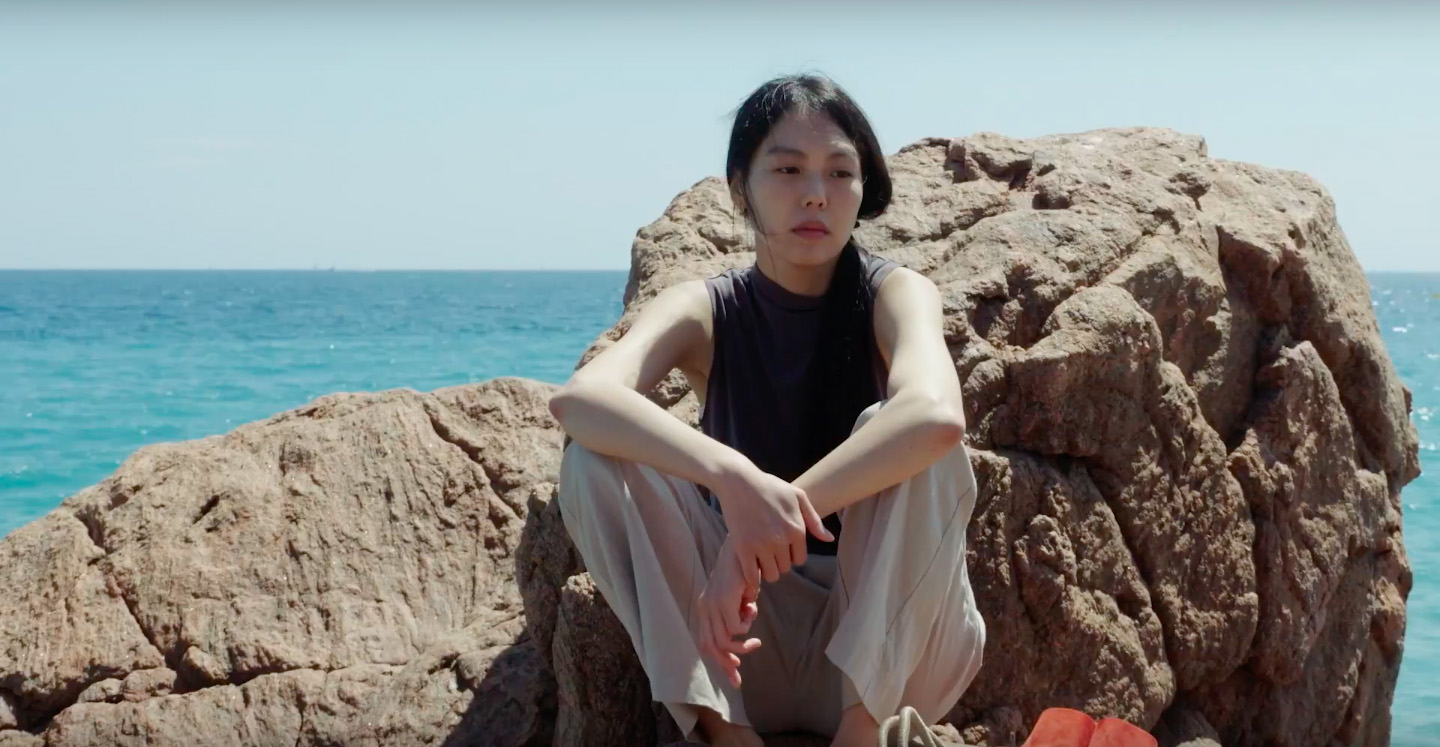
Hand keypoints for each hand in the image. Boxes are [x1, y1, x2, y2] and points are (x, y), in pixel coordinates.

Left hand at [696, 538, 761, 687]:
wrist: (742, 545)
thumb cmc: (744, 569)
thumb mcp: (739, 596)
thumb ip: (739, 612)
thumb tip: (744, 628)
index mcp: (706, 608)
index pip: (706, 642)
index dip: (719, 660)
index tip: (736, 671)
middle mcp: (705, 608)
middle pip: (712, 648)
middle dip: (726, 666)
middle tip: (740, 676)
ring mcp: (713, 604)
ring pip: (725, 642)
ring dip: (743, 646)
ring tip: (756, 642)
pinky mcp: (724, 600)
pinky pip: (736, 628)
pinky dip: (747, 626)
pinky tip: (753, 611)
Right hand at [709, 459, 832, 585]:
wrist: (739, 482)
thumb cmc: (770, 487)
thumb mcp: (797, 497)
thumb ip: (814, 520)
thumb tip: (829, 539)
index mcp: (797, 529)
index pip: (800, 559)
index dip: (791, 554)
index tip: (782, 547)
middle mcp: (781, 540)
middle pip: (785, 568)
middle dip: (779, 561)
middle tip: (769, 551)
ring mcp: (762, 545)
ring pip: (771, 574)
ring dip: (767, 569)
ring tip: (760, 557)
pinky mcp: (743, 548)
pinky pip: (752, 575)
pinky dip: (752, 577)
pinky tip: (750, 569)